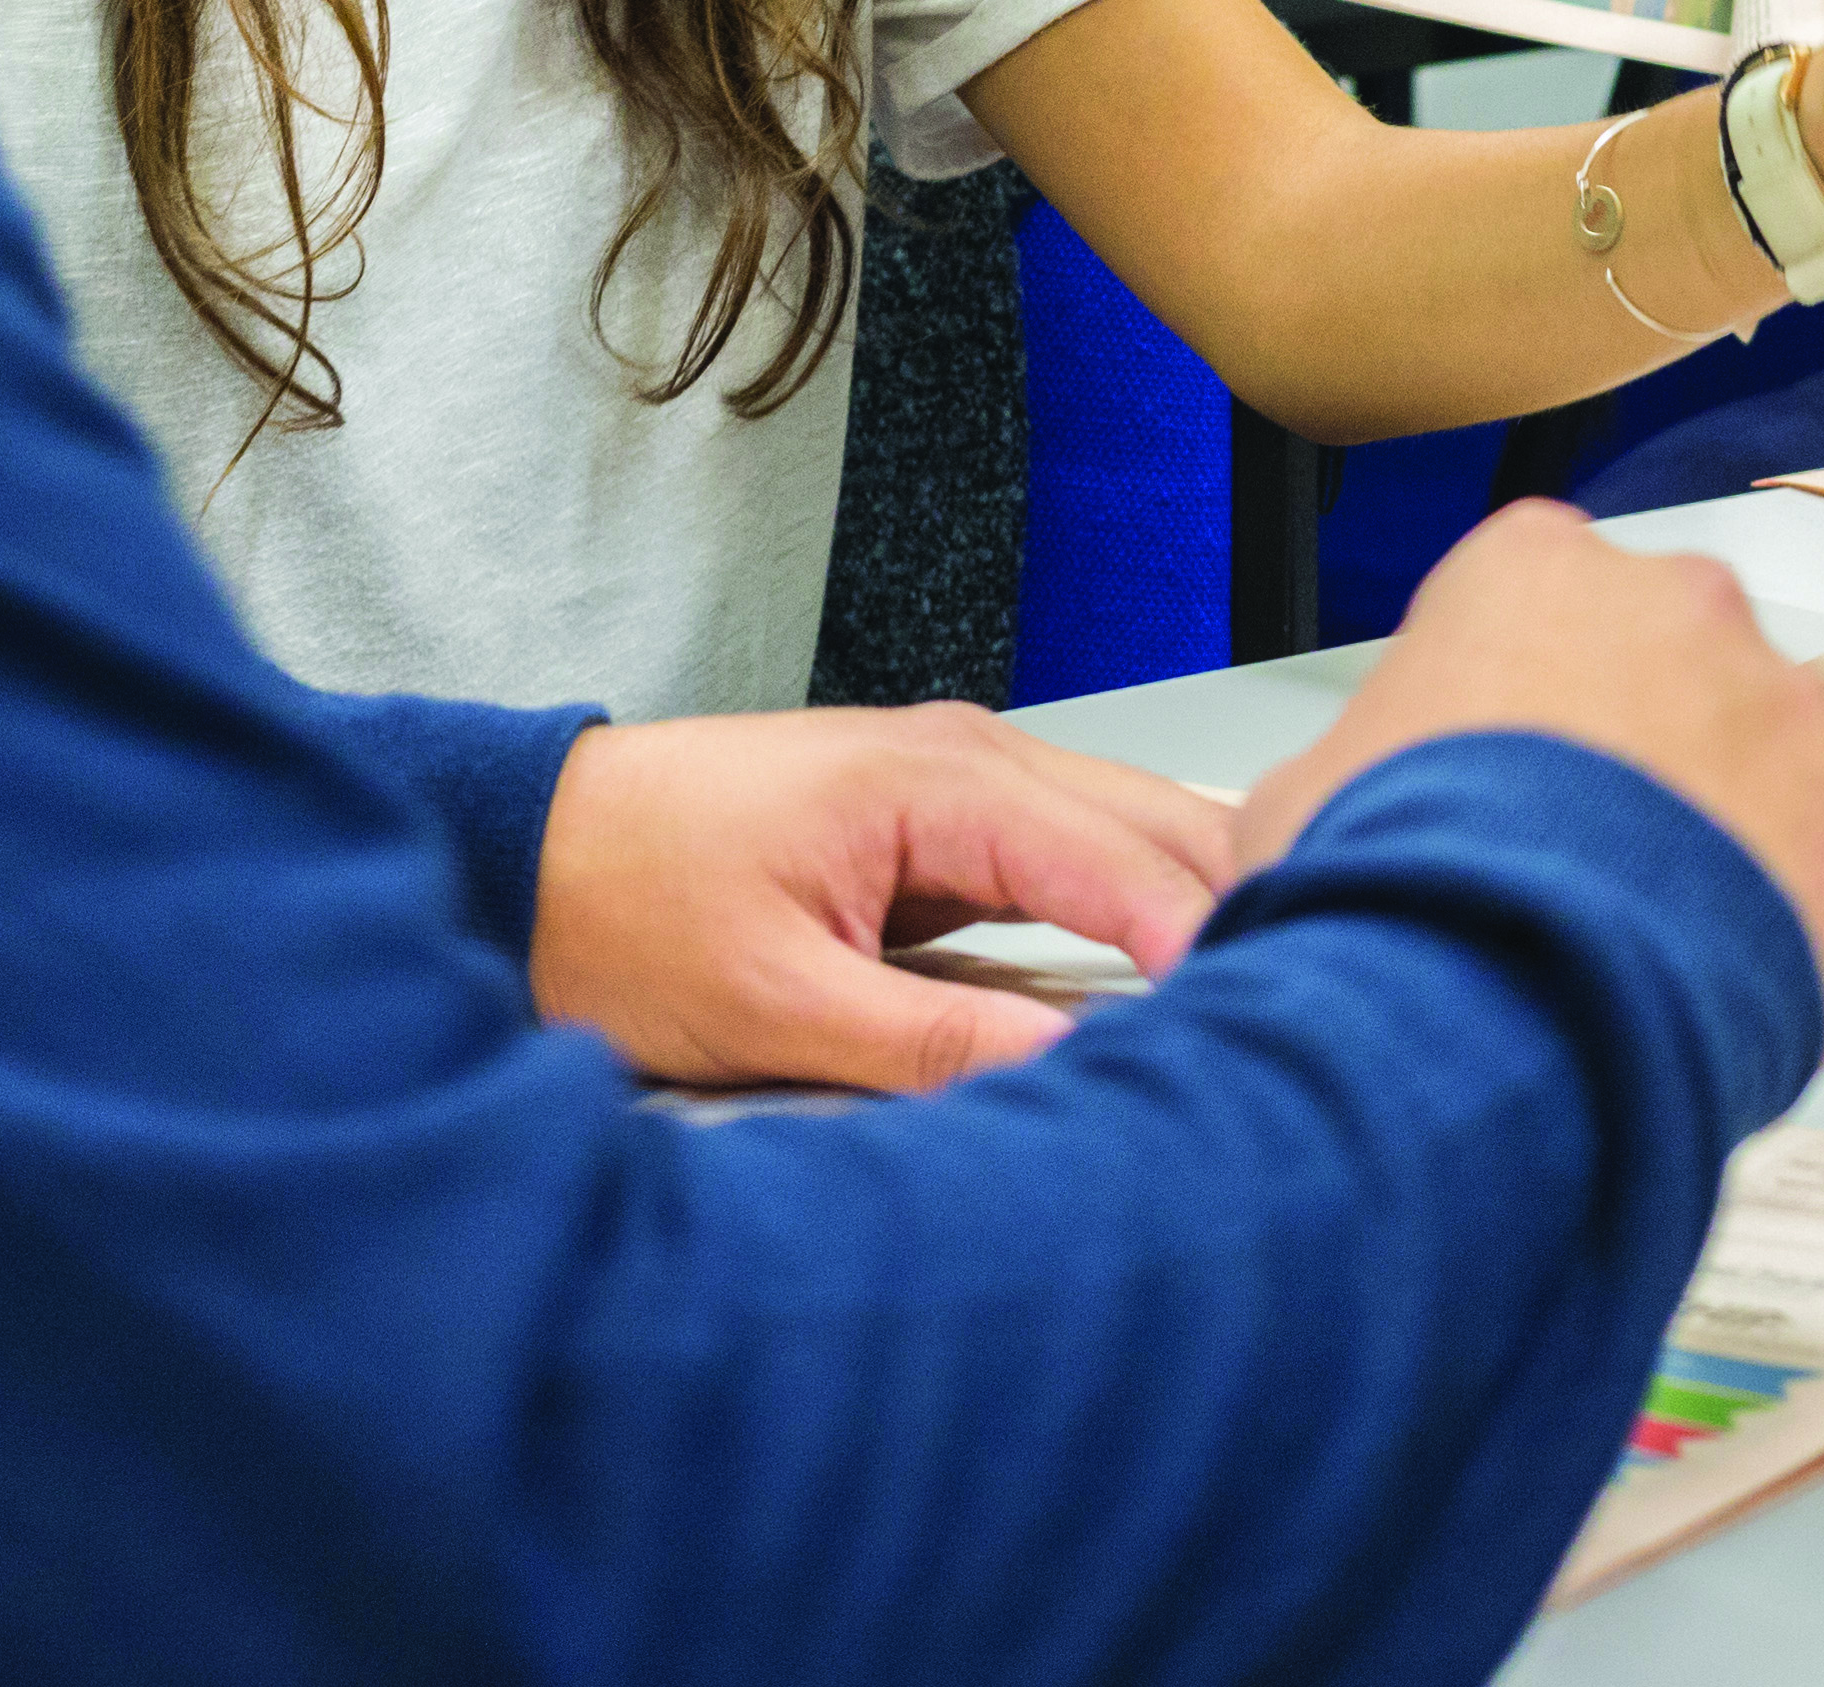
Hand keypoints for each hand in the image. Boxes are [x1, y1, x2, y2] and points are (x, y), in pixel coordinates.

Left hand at [531, 705, 1237, 1091]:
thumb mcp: (773, 1002)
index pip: (1126, 866)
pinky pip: (1069, 856)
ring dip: (1191, 903)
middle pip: (1157, 825)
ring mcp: (958, 779)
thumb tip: (1070, 1067)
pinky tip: (1167, 969)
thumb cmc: (624, 909)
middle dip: (1235, 905)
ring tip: (1258, 993)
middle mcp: (968, 756)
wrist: (523, 852)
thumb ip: (932, 1041)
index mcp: (940, 780)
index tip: (1266, 1025)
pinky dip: (1129, 904)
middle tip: (1300, 1008)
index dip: (1205, 948)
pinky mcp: (938, 822)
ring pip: (1125, 834)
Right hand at [1233, 502, 1823, 1023]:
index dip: (1539, 715)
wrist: (1496, 991)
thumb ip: (1345, 779)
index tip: (1519, 790)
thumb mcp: (1303, 806)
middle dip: (1658, 770)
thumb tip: (1301, 825)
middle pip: (1690, 676)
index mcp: (1533, 572)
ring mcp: (1791, 708)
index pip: (1555, 605)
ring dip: (1754, 844)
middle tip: (1603, 884)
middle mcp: (1681, 607)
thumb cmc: (1394, 893)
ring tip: (1683, 958)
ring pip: (1797, 765)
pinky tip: (1805, 975)